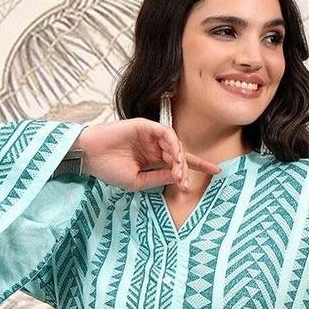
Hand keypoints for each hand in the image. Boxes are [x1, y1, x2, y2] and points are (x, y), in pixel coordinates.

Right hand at [70, 119, 222, 191]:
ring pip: (175, 144)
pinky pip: (165, 132)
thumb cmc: (109, 170)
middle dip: (186, 168)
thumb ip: (158, 178)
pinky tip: (173, 155)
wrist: (90, 157)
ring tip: (177, 171)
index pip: (180, 162)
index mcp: (153, 159)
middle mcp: (154, 146)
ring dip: (180, 158)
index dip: (199, 166)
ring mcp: (150, 135)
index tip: (217, 171)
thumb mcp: (138, 182)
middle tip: (184, 182)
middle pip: (180, 154)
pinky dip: (172, 143)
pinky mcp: (144, 125)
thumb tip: (178, 179)